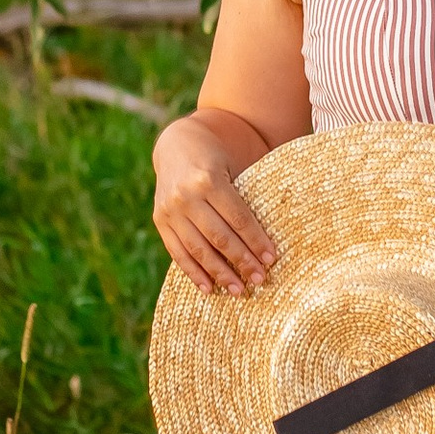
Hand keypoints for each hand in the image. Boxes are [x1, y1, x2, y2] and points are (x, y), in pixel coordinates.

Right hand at [152, 115, 276, 295]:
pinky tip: (209, 288)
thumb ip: (248, 194)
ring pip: (198, 249)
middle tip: (260, 279)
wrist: (177, 143)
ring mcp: (170, 210)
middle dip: (241, 261)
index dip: (256, 241)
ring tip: (238, 290)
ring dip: (219, 273)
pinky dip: (193, 272)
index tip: (271, 259)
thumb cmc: (217, 157)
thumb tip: (274, 232)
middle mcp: (187, 196)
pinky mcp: (160, 220)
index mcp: (209, 179)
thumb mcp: (234, 165)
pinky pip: (177, 252)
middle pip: (219, 236)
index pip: (238, 218)